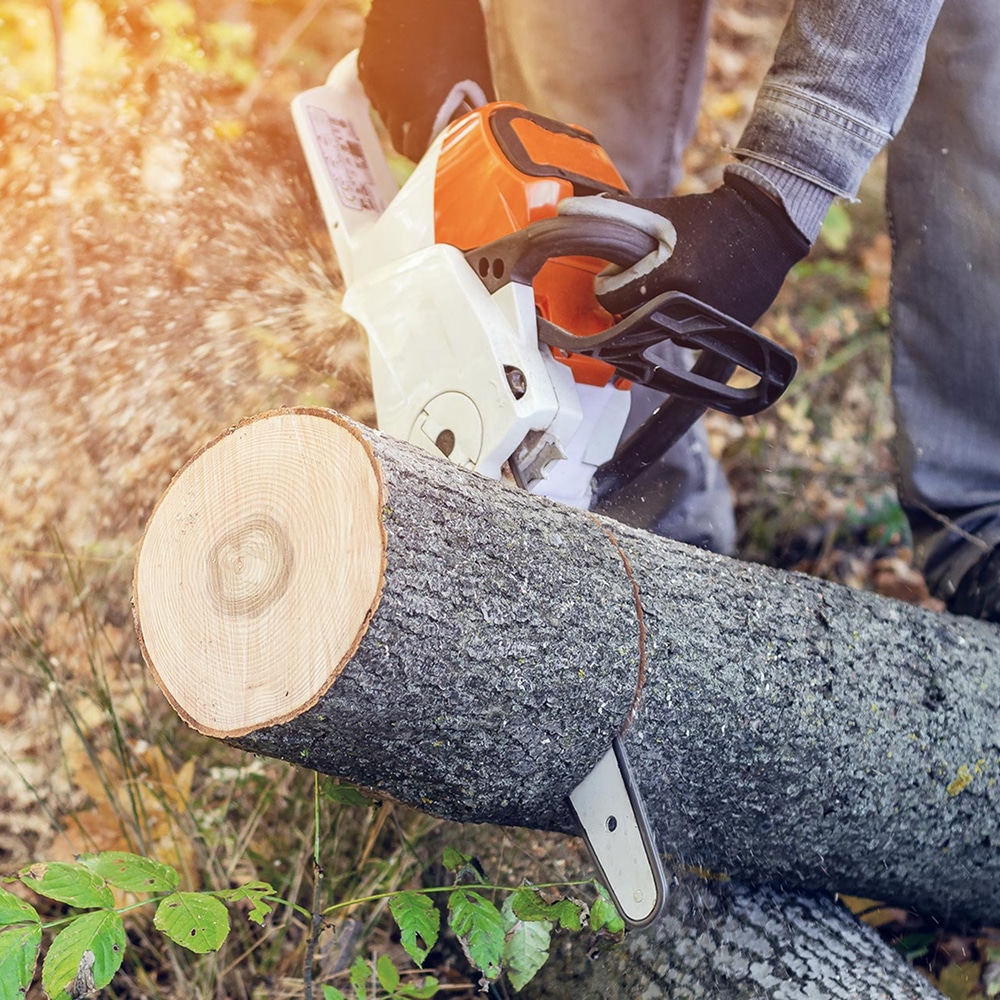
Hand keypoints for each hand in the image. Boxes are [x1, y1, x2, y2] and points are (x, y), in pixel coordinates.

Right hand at [358, 0, 494, 160]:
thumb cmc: (456, 26)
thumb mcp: (476, 71)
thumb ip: (477, 109)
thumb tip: (484, 132)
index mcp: (424, 110)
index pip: (415, 151)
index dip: (424, 156)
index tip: (433, 155)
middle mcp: (395, 103)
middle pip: (398, 139)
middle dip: (413, 140)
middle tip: (428, 134)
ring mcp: (377, 85)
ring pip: (385, 116)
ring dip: (400, 117)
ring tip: (418, 99)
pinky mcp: (366, 67)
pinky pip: (375, 94)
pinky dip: (388, 95)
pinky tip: (404, 79)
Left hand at [558, 173, 810, 323]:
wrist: (768, 225)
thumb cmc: (708, 216)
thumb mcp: (660, 211)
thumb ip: (612, 214)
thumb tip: (564, 210)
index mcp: (668, 277)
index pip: (611, 300)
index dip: (610, 285)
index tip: (616, 275)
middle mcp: (687, 307)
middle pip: (631, 321)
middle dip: (630, 303)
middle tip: (643, 280)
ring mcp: (706, 325)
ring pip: (657, 332)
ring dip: (655, 314)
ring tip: (671, 285)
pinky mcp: (722, 333)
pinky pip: (684, 337)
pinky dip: (681, 321)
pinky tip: (692, 296)